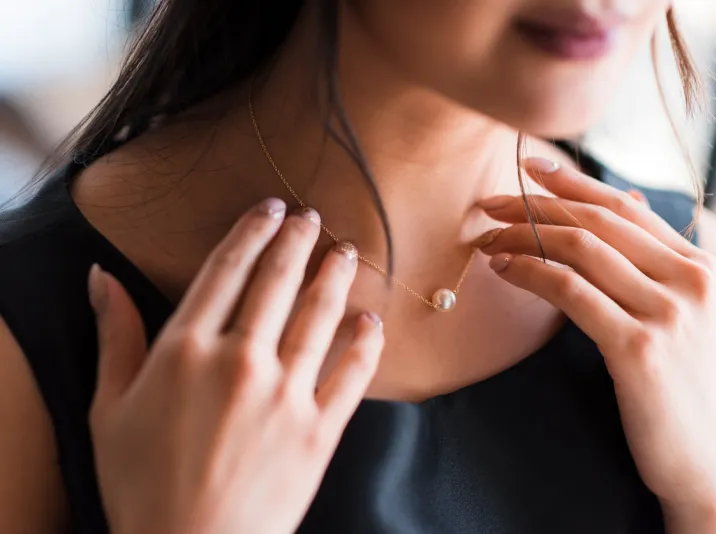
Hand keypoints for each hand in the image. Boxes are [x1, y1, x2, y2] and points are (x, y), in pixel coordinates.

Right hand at [87, 199, 383, 533]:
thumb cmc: (141, 485)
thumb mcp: (109, 409)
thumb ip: (115, 336)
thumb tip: (102, 276)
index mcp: (186, 350)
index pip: (226, 270)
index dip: (252, 232)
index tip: (271, 208)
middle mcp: (240, 361)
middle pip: (277, 282)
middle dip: (298, 242)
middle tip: (313, 218)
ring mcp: (285, 394)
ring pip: (319, 316)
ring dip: (335, 277)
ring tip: (346, 252)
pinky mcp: (320, 430)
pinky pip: (351, 374)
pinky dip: (365, 344)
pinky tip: (372, 321)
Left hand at [478, 158, 715, 530]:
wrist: (706, 461)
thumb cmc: (681, 388)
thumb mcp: (680, 316)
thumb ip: (651, 264)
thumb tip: (619, 205)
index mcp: (699, 266)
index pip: (626, 207)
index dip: (574, 183)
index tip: (531, 169)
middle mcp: (689, 280)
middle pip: (598, 221)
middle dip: (536, 206)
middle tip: (489, 204)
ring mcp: (667, 313)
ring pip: (579, 249)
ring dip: (522, 236)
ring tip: (486, 240)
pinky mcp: (638, 348)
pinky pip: (569, 290)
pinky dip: (529, 272)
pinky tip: (504, 270)